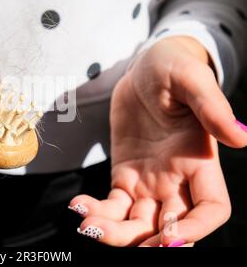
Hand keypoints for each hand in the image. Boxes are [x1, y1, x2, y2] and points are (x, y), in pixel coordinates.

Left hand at [69, 36, 246, 245]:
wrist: (143, 68)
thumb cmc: (172, 68)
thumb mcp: (191, 80)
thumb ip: (211, 108)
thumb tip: (241, 137)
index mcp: (199, 161)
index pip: (210, 208)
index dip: (197, 229)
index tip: (171, 237)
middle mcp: (177, 178)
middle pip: (169, 226)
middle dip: (147, 242)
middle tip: (113, 236)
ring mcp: (149, 180)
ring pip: (137, 222)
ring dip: (115, 233)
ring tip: (88, 226)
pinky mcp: (125, 174)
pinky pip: (112, 203)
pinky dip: (97, 211)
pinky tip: (79, 206)